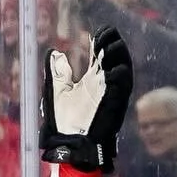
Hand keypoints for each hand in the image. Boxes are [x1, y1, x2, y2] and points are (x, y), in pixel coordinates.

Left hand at [40, 25, 132, 171]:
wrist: (68, 143)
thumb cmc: (63, 121)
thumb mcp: (56, 92)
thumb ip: (57, 73)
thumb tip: (53, 52)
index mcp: (92, 79)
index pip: (101, 54)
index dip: (101, 41)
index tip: (96, 33)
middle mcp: (104, 82)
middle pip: (114, 56)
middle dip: (111, 43)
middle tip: (104, 34)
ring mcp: (111, 92)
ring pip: (123, 67)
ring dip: (118, 55)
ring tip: (110, 44)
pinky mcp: (115, 103)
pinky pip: (122, 87)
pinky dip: (120, 75)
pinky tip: (113, 68)